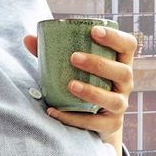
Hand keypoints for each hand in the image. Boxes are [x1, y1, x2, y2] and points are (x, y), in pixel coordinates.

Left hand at [23, 25, 138, 147]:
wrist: (93, 119)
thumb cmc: (84, 82)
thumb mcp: (73, 66)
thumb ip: (52, 52)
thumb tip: (27, 38)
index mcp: (119, 62)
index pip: (127, 45)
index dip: (115, 37)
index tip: (93, 31)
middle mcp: (125, 83)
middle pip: (123, 72)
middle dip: (99, 64)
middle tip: (74, 58)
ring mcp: (120, 105)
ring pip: (115, 100)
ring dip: (92, 92)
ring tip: (70, 85)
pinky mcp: (111, 124)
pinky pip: (95, 123)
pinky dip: (74, 117)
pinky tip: (54, 111)